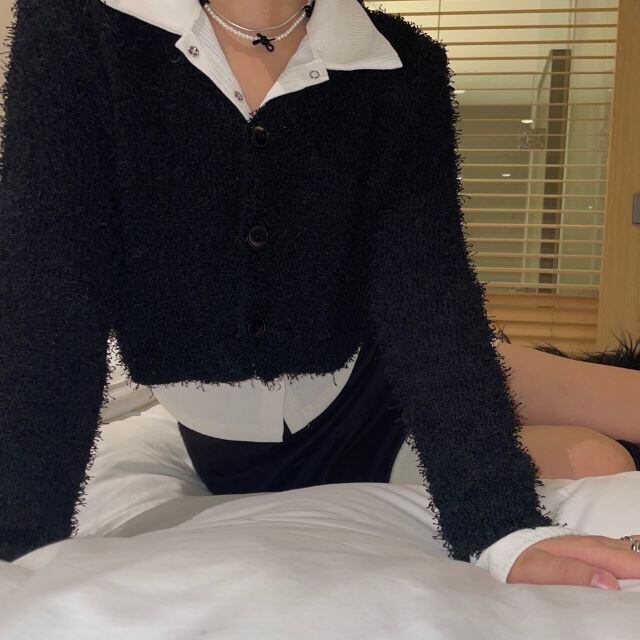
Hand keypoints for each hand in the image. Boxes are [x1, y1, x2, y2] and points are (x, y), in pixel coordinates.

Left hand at [508, 534, 639, 588]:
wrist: (508, 544)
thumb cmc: (523, 561)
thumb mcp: (540, 569)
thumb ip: (572, 573)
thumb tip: (610, 584)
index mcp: (590, 551)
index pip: (634, 564)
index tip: (639, 597)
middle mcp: (599, 545)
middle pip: (636, 559)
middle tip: (636, 599)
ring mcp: (598, 546)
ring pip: (631, 555)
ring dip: (636, 571)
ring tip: (634, 593)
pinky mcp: (595, 550)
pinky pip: (623, 555)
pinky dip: (631, 566)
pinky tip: (630, 578)